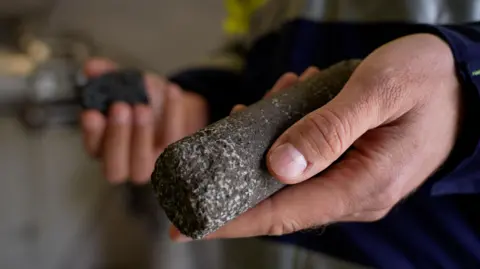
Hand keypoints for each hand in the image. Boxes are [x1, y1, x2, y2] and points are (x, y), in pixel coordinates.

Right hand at [81, 58, 208, 183]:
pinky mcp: (173, 157)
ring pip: (141, 165)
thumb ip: (105, 75)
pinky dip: (173, 115)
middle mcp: (123, 163)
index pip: (92, 147)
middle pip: (114, 167)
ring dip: (141, 134)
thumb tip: (91, 67)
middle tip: (120, 107)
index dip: (91, 132)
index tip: (91, 113)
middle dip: (117, 136)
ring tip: (142, 106)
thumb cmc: (140, 99)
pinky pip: (173, 141)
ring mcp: (149, 164)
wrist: (172, 105)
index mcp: (102, 146)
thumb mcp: (122, 83)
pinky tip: (172, 91)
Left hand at [170, 33, 462, 240]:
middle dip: (237, 175)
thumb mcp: (376, 92)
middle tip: (212, 141)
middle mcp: (353, 194)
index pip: (282, 214)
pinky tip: (284, 102)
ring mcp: (351, 183)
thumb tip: (277, 167)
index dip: (232, 220)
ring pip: (288, 177)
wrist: (463, 83)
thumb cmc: (425, 81)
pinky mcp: (349, 167)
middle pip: (278, 201)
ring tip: (263, 101)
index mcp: (361, 185)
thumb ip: (328, 129)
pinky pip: (304, 162)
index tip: (187, 226)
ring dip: (263, 144)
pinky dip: (284, 135)